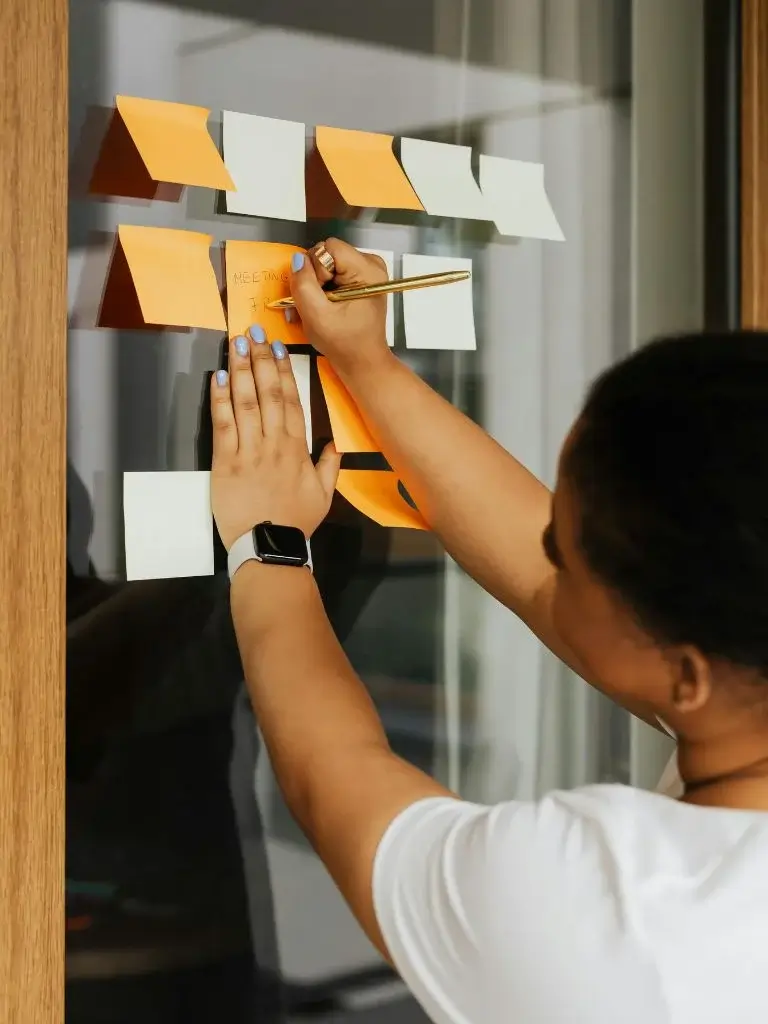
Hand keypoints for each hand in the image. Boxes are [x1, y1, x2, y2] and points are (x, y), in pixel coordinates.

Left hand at [210, 327, 340, 550]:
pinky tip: (219, 376)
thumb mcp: (325, 496)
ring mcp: (248, 451)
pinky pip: (222, 424)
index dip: (284, 371)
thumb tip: (335, 444)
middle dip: (261, 359)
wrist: (269, 547)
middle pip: (267, 393)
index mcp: (297, 448)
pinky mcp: (225, 463)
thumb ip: (330, 466)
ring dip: (240, 370)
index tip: (279, 346)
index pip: (290, 400)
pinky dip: (220, 399)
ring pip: (244, 402)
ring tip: (236, 344)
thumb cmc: (297, 522)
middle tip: (254, 331)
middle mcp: (274, 443)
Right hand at [289, 239, 392, 377]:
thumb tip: (297, 259)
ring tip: (321, 308)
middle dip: (315, 277)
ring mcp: (367, 271)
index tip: (320, 295)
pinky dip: (324, 288)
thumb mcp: (316, 316)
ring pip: (327, 263)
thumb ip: (303, 284)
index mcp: (368, 271)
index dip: (316, 269)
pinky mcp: (361, 278)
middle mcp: (372, 265)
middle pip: (328, 254)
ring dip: (318, 285)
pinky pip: (334, 272)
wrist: (362, 361)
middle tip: (319, 304)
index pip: (328, 247)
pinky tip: (326, 306)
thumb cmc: (343, 343)